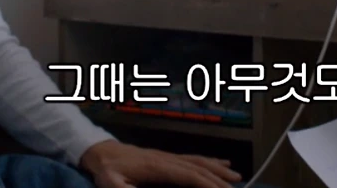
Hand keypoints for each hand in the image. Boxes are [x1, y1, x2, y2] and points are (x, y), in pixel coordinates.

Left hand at [80, 139, 240, 187]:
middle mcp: (168, 159)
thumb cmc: (107, 170)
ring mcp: (169, 156)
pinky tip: (221, 163)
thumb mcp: (111, 185)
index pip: (189, 175)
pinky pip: (193, 158)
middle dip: (219, 180)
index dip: (207, 184)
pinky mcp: (167, 157)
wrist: (100, 151)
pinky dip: (210, 161)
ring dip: (219, 169)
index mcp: (158, 167)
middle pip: (199, 168)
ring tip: (236, 177)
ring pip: (199, 161)